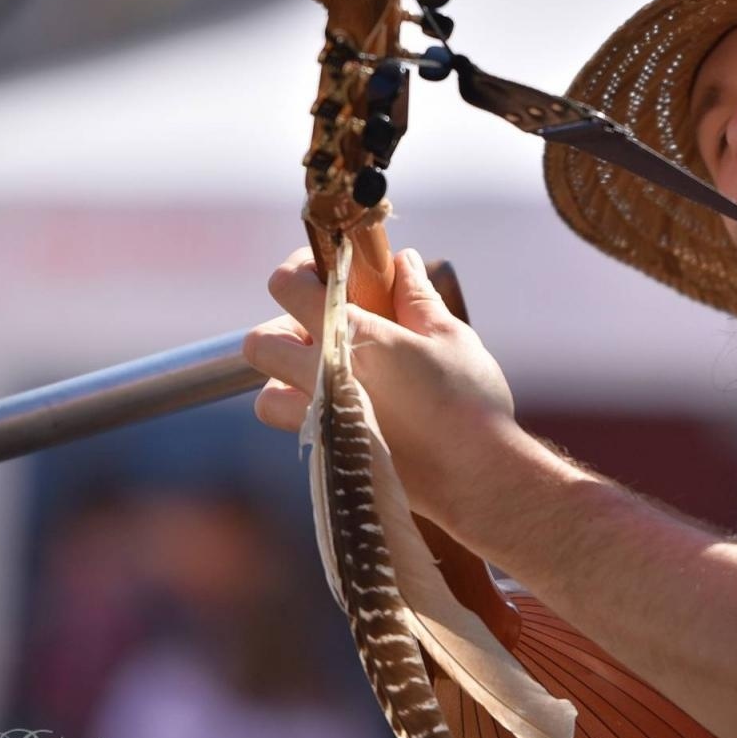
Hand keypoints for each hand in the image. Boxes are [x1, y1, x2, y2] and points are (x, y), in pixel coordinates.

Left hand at [242, 245, 521, 519]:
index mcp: (351, 335)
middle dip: (284, 328)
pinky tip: (349, 407)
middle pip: (259, 343)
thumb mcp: (450, 335)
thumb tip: (402, 263)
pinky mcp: (329, 455)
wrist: (476, 474)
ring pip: (266, 395)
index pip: (287, 287)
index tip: (322, 270)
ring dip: (287, 379)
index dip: (298, 270)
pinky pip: (296, 428)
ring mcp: (321, 420)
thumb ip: (417, 296)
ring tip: (329, 375)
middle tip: (325, 328)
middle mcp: (323, 376)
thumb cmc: (469, 401)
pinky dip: (309, 414)